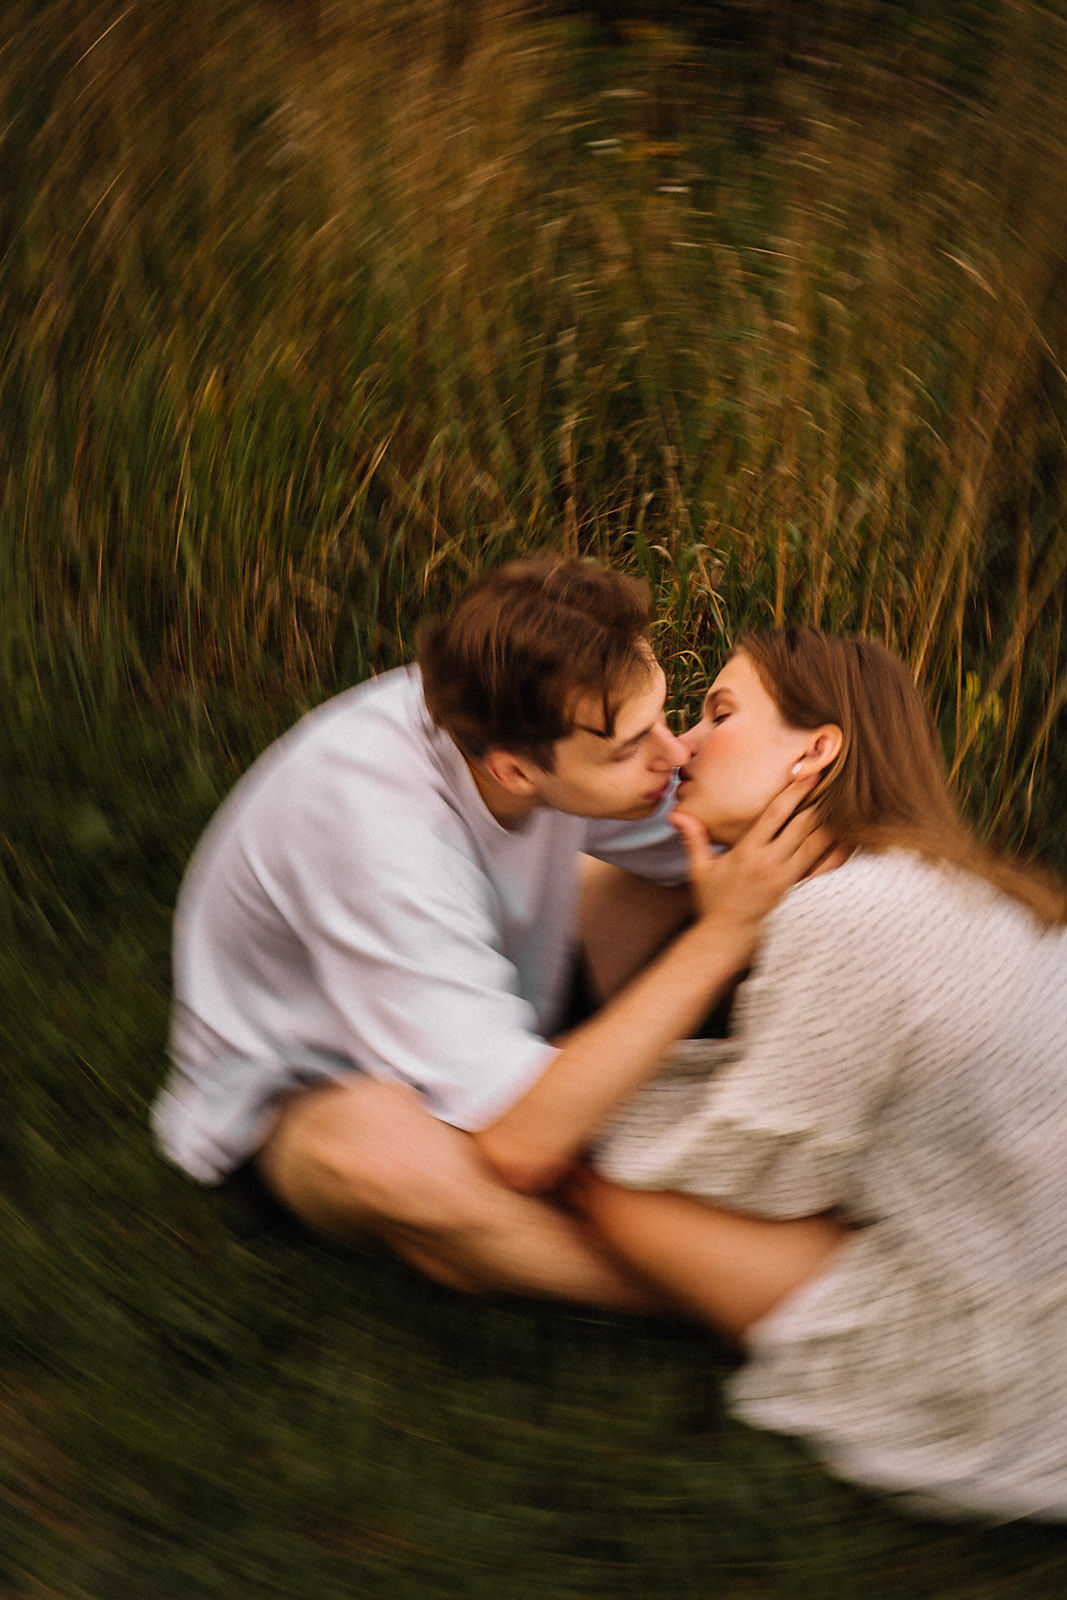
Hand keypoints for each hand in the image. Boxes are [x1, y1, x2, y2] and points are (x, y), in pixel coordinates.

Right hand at [672, 776, 836, 932]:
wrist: (728, 932)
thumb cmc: (714, 897)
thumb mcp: (700, 867)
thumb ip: (693, 837)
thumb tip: (675, 813)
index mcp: (747, 852)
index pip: (775, 815)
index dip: (793, 793)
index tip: (808, 775)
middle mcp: (770, 862)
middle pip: (803, 826)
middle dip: (818, 801)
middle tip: (834, 780)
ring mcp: (786, 876)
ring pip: (817, 844)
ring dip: (830, 822)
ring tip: (843, 801)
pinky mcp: (795, 887)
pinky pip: (821, 865)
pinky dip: (835, 850)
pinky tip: (847, 836)